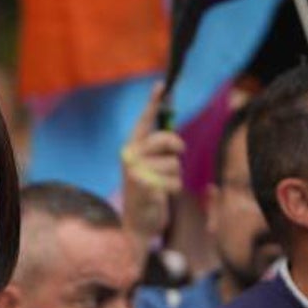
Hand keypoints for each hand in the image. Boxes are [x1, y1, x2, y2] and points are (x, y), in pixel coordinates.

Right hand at [121, 83, 184, 243]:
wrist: (136, 222)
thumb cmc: (147, 190)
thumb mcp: (149, 166)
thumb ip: (157, 149)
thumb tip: (174, 135)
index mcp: (131, 147)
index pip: (144, 121)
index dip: (153, 102)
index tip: (162, 85)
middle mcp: (130, 156)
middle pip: (166, 140)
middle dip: (176, 148)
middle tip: (177, 155)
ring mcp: (136, 172)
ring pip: (174, 164)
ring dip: (175, 176)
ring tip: (162, 184)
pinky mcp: (146, 187)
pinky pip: (174, 181)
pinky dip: (174, 189)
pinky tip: (161, 196)